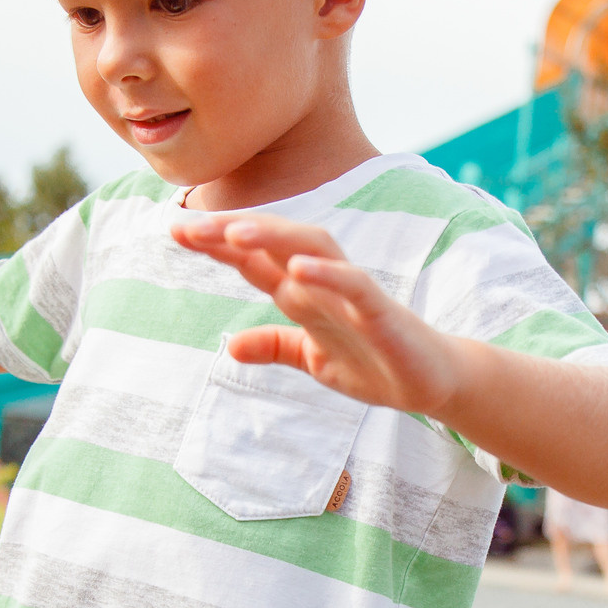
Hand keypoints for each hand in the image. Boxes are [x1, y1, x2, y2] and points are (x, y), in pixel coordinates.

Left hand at [171, 213, 460, 411]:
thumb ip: (276, 347)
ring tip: (234, 232)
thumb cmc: (375, 362)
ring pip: (312, 250)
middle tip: (186, 225)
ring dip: (274, 238)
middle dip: (231, 232)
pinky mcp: (382, 313)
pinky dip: (327, 274)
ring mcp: (353, 294)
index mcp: (304, 294)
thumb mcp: (314, 360)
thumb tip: (230, 346)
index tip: (175, 229)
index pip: (254, 260)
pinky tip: (298, 267)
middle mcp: (324, 284)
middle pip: (274, 243)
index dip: (216, 244)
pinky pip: (354, 286)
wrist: (432, 382)